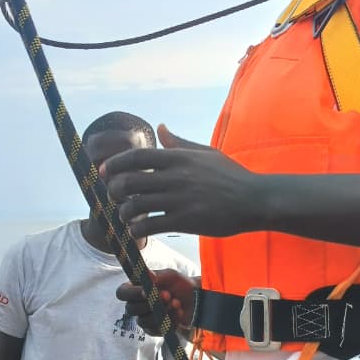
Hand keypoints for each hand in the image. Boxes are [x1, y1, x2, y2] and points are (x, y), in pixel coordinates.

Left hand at [101, 124, 262, 238]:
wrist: (254, 200)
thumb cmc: (231, 176)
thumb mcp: (206, 153)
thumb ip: (179, 143)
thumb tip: (159, 128)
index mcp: (179, 158)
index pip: (137, 157)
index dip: (115, 164)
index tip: (104, 172)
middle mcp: (176, 177)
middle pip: (130, 181)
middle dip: (114, 190)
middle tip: (113, 196)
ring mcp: (180, 200)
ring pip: (137, 205)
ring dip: (124, 212)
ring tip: (125, 216)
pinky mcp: (186, 221)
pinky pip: (151, 225)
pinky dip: (138, 230)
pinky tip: (137, 231)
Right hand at [117, 268, 198, 332]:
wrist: (194, 300)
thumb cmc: (179, 284)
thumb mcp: (170, 276)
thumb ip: (158, 275)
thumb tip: (148, 275)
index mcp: (135, 288)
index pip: (122, 293)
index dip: (132, 294)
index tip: (147, 291)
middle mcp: (136, 304)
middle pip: (131, 309)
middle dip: (150, 303)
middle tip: (168, 295)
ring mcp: (143, 318)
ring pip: (143, 321)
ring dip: (162, 313)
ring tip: (177, 303)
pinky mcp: (153, 330)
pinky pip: (155, 330)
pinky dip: (169, 322)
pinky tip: (179, 313)